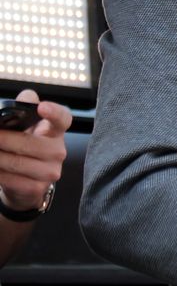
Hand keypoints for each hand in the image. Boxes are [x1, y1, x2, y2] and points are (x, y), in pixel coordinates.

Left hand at [0, 90, 70, 209]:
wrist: (27, 181)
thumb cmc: (25, 146)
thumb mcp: (28, 126)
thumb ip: (26, 107)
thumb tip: (26, 97)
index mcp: (56, 130)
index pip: (62, 119)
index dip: (53, 113)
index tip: (42, 107)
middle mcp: (58, 151)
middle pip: (28, 143)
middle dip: (3, 139)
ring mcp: (50, 171)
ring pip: (16, 162)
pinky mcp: (37, 188)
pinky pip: (9, 179)